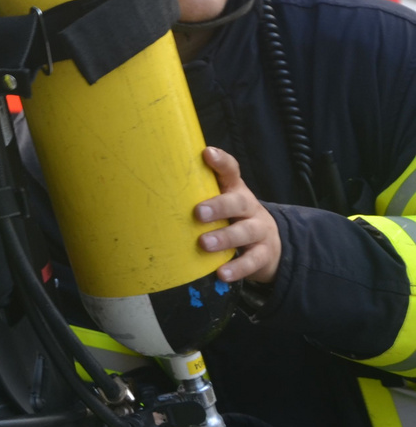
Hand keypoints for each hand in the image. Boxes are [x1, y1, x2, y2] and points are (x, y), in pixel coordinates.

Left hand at [195, 147, 281, 284]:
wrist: (269, 244)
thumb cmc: (232, 218)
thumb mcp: (222, 201)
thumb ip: (199, 193)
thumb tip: (157, 184)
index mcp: (235, 190)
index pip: (231, 171)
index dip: (221, 162)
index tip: (206, 153)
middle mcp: (249, 207)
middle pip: (238, 203)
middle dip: (219, 206)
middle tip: (198, 212)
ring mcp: (259, 231)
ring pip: (245, 232)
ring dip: (224, 238)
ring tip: (205, 243)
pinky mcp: (263, 254)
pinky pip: (252, 261)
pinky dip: (237, 268)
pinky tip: (221, 273)